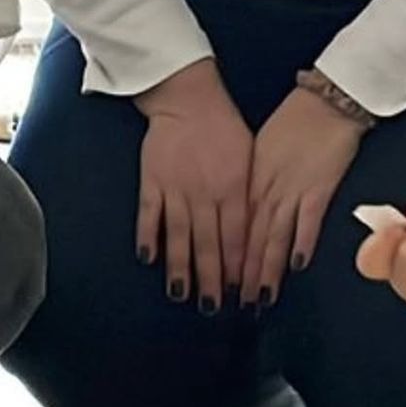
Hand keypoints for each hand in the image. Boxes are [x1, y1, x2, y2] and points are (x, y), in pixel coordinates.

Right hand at [134, 59, 252, 312]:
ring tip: (182, 295)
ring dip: (181, 269)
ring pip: (179, 237)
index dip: (239, 267)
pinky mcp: (152, 182)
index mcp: (234, 187)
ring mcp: (176, 189)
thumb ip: (250, 193)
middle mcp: (205, 194)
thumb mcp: (249, 156)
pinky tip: (149, 260)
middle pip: (209, 244)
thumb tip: (257, 229)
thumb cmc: (223, 126)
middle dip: (212, 279)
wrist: (188, 98)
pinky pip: (149, 215)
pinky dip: (148, 237)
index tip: (240, 292)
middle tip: (214, 308)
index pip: (237, 237)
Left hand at [241, 86, 362, 306]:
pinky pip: (307, 223)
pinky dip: (301, 244)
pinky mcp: (319, 189)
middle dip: (243, 273)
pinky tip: (295, 266)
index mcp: (252, 178)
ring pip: (274, 237)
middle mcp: (268, 188)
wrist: (326, 101)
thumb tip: (246, 208)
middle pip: (251, 237)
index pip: (236, 225)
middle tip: (237, 302)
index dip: (229, 255)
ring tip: (260, 296)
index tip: (222, 280)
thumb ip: (255, 179)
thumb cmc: (295, 119)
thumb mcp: (263, 148)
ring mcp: (293, 190)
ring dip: (267, 268)